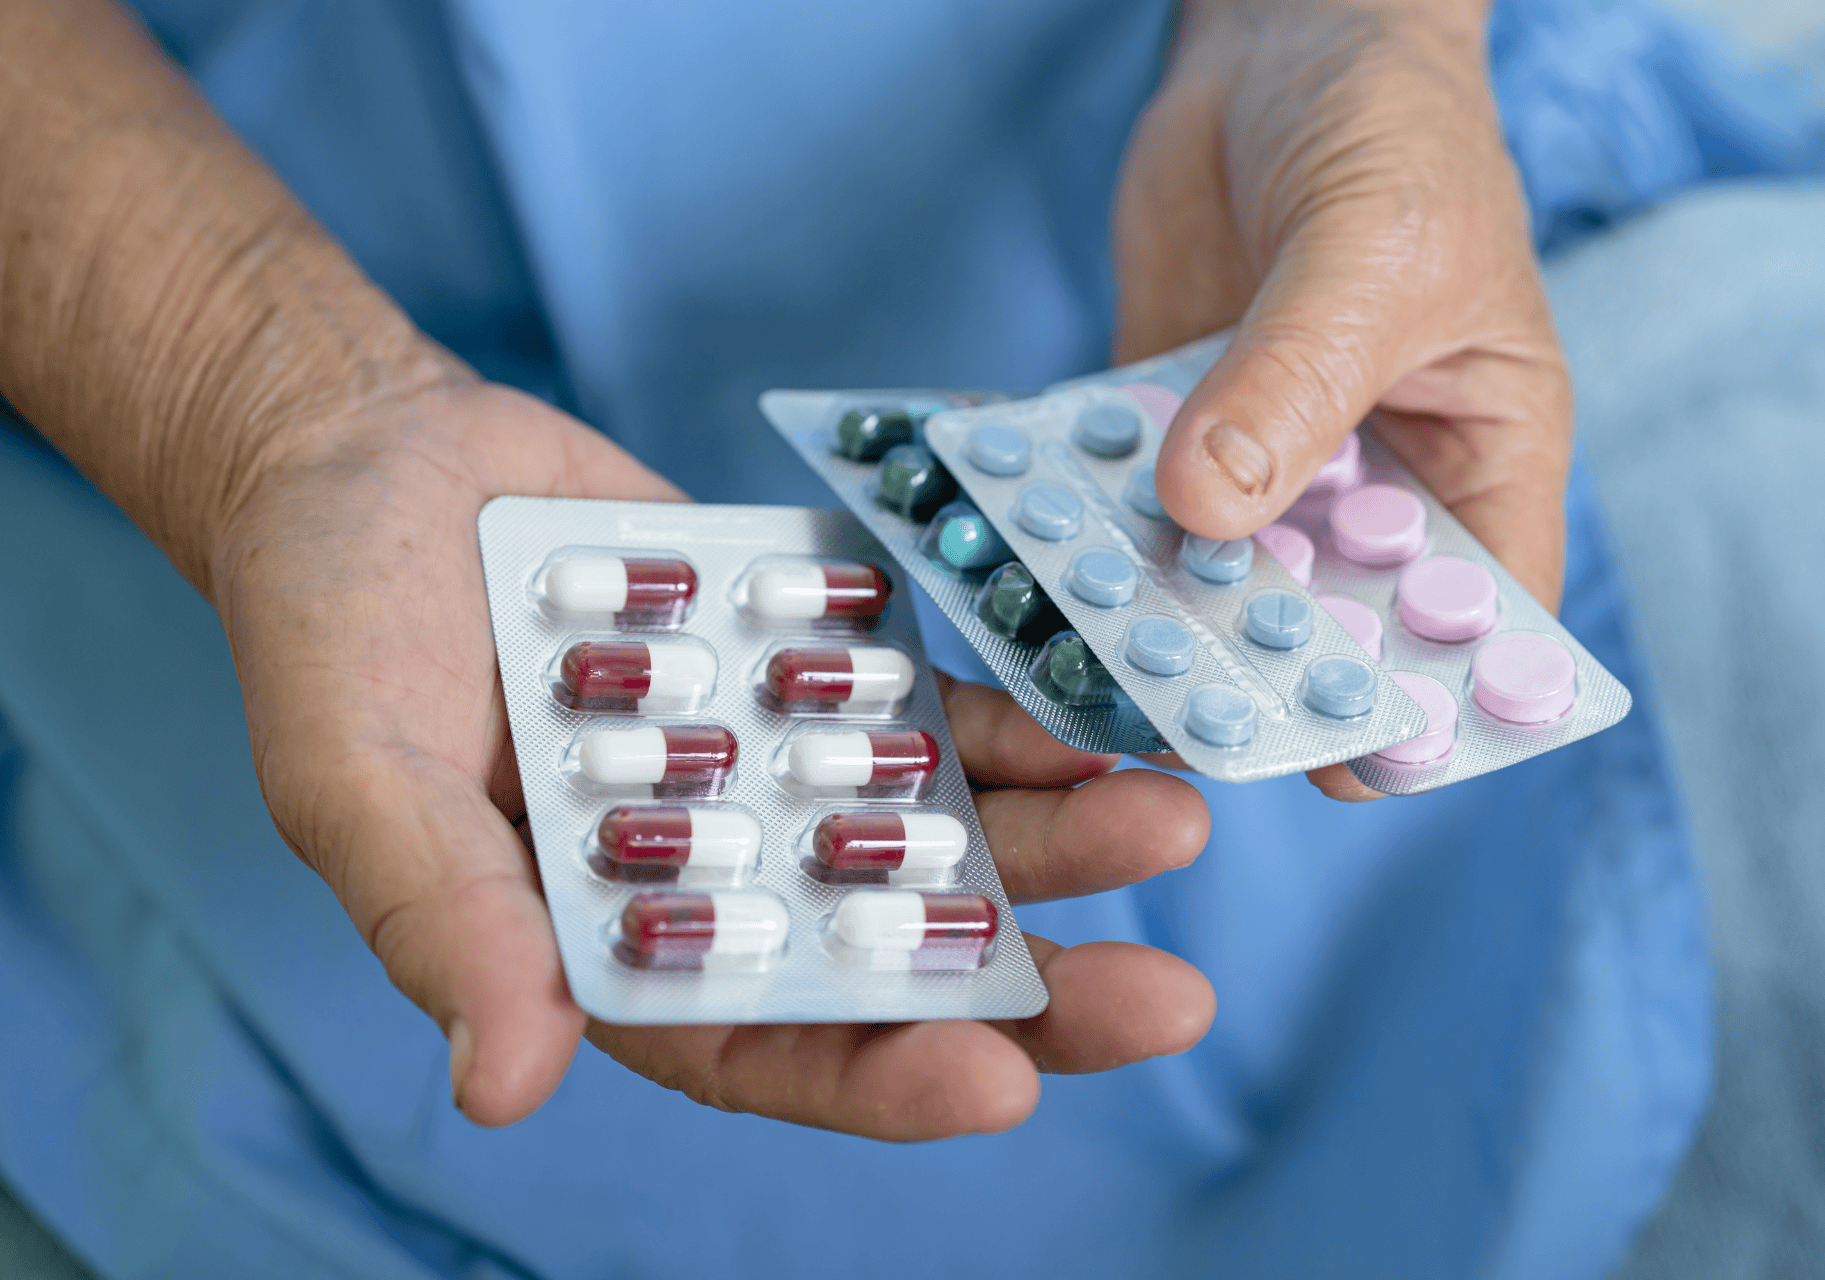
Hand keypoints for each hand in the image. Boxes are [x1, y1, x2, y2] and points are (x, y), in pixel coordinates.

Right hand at [214, 370, 1213, 1137]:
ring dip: (1056, 838)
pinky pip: (926, 702)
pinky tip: (1099, 711)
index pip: (760, 1044)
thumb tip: (501, 1086)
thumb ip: (439, 916)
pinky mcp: (807, 661)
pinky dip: (1009, 711)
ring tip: (1171, 821)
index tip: (1004, 1085)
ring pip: (937, 830)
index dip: (880, 1077)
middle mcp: (715, 871)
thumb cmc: (332, 631)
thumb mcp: (357, 776)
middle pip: (889, 957)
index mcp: (607, 943)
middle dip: (1028, 983)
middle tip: (1167, 994)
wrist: (374, 462)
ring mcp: (772, 766)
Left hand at [1114, 0, 1572, 798]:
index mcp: (1474, 471)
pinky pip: (1114, 499)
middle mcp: (1364, 492)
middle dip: (1244, 671)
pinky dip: (1068, 525)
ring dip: (1136, 608)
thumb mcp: (1371, 254)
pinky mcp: (1161, 428)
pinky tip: (1005, 552)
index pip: (1467, 631)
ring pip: (1200, 575)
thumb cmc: (1392, 134)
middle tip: (1152, 721)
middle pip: (1316, 627)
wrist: (1285, 46)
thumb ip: (1293, 381)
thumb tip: (1209, 508)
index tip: (1326, 762)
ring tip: (1056, 657)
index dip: (1412, 708)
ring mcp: (1255, 467)